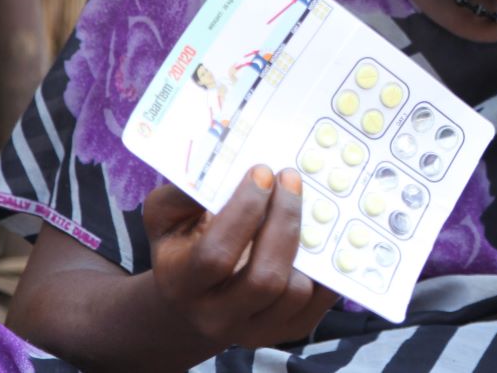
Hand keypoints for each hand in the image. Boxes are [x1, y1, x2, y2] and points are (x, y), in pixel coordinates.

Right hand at [143, 167, 337, 349]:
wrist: (191, 301)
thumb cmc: (183, 246)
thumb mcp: (167, 218)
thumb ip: (183, 193)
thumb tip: (217, 164)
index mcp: (182, 285)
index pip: (216, 256)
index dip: (244, 212)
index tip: (263, 173)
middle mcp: (216, 316)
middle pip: (263, 278)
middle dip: (284, 221)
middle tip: (291, 179)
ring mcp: (254, 330)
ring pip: (295, 292)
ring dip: (308, 243)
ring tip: (309, 205)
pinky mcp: (286, 331)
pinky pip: (320, 302)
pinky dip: (329, 268)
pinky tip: (324, 235)